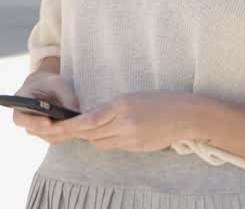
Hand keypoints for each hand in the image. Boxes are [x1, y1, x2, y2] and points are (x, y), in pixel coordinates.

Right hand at [11, 70, 80, 143]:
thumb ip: (65, 96)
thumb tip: (75, 111)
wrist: (47, 88)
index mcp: (20, 103)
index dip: (33, 122)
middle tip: (68, 126)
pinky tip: (79, 128)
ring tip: (78, 127)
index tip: (48, 121)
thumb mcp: (57, 83)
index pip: (20, 118)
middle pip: (35, 131)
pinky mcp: (46, 134)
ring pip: (48, 136)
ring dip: (63, 133)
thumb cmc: (50, 83)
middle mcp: (24, 119)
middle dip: (53, 129)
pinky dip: (67, 134)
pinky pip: (57, 138)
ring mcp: (34, 128)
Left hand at [50, 92, 196, 151]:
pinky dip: (106, 141)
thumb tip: (89, 118)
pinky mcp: (137, 147)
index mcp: (121, 106)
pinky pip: (114, 146)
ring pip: (100, 142)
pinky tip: (107, 134)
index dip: (71, 125)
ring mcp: (131, 138)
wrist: (185, 115)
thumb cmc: (158, 101)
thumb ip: (109, 109)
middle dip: (77, 132)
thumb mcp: (130, 98)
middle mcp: (124, 124)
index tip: (59, 125)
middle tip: (65, 128)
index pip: (88, 120)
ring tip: (87, 129)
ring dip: (92, 137)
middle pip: (91, 133)